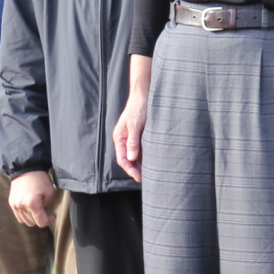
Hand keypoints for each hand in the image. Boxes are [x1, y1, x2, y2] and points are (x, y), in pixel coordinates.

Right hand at [9, 171, 55, 227]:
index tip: (53, 215)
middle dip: (41, 219)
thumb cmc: (40, 178)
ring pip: (25, 221)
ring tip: (38, 210)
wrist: (25, 168)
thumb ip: (47, 206)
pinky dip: (25, 216)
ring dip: (33, 218)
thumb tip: (44, 213)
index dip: (49, 221)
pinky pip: (19, 216)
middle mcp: (21, 207)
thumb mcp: (50, 192)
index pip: (41, 222)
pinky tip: (30, 209)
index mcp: (32, 204)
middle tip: (46, 211)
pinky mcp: (11, 203)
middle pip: (33, 223)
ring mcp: (15, 206)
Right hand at [112, 55, 151, 182]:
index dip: (130, 169)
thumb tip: (132, 158)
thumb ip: (133, 141)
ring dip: (142, 164)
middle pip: (129, 159)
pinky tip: (154, 161)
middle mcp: (124, 139)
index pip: (122, 159)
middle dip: (136, 170)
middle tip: (147, 179)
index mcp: (119, 137)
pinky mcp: (140, 135)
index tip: (139, 177)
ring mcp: (132, 138)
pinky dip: (146, 156)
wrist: (144, 94)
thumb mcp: (135, 125)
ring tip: (152, 173)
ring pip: (136, 156)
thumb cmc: (138, 108)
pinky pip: (142, 149)